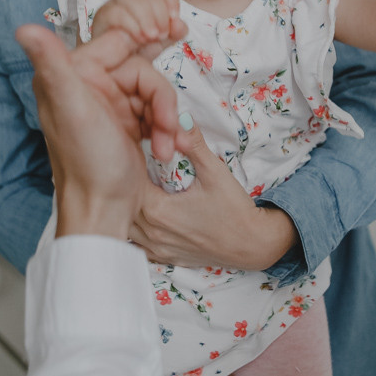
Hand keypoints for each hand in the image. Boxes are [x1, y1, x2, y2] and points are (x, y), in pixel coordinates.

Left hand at [16, 24, 189, 239]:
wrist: (102, 211)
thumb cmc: (87, 164)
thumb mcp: (72, 108)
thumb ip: (51, 64)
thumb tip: (23, 28)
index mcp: (71, 74)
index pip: (119, 43)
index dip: (147, 48)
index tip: (172, 41)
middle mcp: (87, 85)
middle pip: (142, 71)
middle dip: (160, 100)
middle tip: (166, 127)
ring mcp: (109, 105)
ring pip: (154, 93)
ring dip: (166, 119)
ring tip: (167, 146)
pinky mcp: (126, 123)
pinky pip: (156, 112)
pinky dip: (166, 129)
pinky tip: (168, 149)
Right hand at [91, 0, 185, 60]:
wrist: (117, 67)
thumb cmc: (138, 49)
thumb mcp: (162, 41)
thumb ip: (175, 32)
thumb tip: (179, 23)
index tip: (174, 18)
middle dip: (160, 15)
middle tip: (162, 35)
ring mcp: (116, 4)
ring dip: (146, 18)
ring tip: (151, 37)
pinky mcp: (103, 15)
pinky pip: (118, 13)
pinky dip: (132, 26)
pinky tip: (139, 38)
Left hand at [128, 118, 298, 269]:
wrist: (251, 244)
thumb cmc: (234, 209)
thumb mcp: (214, 171)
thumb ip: (193, 143)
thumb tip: (179, 118)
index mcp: (158, 210)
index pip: (128, 183)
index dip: (129, 167)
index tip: (137, 155)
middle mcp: (152, 232)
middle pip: (123, 204)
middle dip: (127, 186)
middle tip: (136, 170)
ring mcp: (156, 248)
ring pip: (127, 224)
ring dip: (130, 207)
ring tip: (141, 191)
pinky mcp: (163, 257)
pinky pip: (138, 242)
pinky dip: (138, 227)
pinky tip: (147, 214)